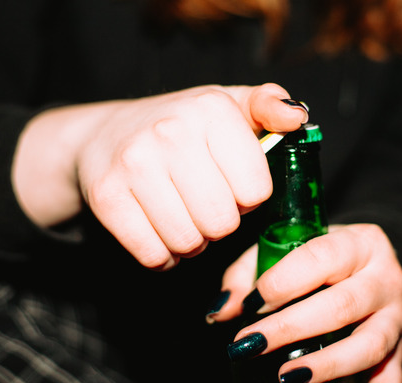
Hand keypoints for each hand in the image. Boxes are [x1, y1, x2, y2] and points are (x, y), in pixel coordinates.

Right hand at [12, 83, 307, 269]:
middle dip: (220, 224)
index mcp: (211, 109)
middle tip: (206, 206)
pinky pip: (153, 255)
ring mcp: (134, 164)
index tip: (231, 185)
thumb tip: (296, 117)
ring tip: (184, 218)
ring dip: (192, 243)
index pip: (256, 190)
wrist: (104, 134)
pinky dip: (162, 256)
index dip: (248, 197)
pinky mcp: (106, 197)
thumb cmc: (180, 126)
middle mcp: (171, 132)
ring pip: (189, 243)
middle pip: (223, 222)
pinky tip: (160, 231)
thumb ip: (269, 108)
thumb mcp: (228, 106)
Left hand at [211, 224, 401, 382]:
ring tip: (285, 378)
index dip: (281, 282)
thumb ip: (250, 273)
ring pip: (370, 346)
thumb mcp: (289, 250)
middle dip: (291, 328)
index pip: (321, 257)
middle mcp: (386, 280)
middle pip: (343, 305)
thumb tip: (224, 311)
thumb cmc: (321, 260)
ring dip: (326, 366)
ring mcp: (397, 320)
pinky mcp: (400, 356)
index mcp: (360, 243)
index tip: (248, 305)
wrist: (374, 271)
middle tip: (249, 345)